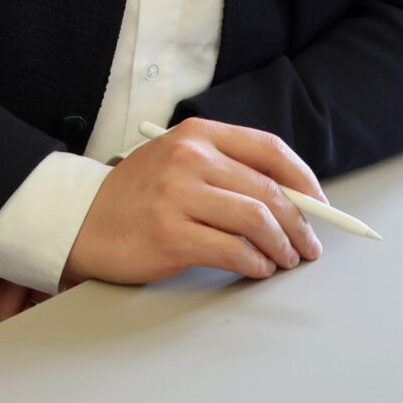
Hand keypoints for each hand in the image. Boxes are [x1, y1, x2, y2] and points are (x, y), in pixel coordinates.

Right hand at [62, 118, 323, 287]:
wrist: (81, 221)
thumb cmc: (135, 196)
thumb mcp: (177, 161)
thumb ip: (226, 169)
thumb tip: (290, 198)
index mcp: (196, 134)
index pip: (269, 149)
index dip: (305, 179)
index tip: (321, 203)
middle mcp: (189, 158)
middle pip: (269, 190)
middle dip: (301, 223)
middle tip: (309, 245)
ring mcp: (178, 196)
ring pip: (257, 220)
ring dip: (283, 246)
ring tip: (286, 259)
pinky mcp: (172, 235)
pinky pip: (233, 251)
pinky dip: (256, 264)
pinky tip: (258, 268)